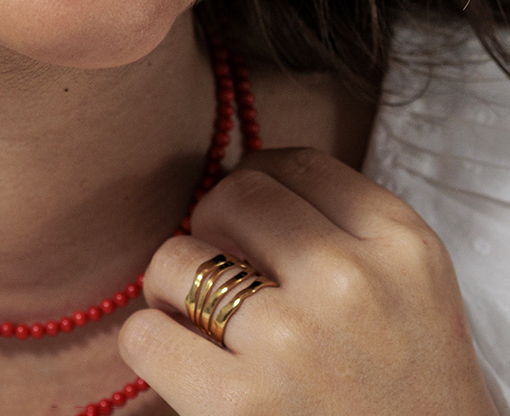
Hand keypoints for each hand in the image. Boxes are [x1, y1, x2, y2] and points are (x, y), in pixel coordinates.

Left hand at [118, 148, 499, 415]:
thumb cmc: (408, 397)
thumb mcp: (409, 292)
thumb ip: (339, 231)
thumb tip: (234, 186)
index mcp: (401, 246)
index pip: (295, 163)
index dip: (258, 184)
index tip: (250, 219)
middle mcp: (349, 281)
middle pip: (233, 194)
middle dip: (213, 227)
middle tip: (222, 271)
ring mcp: (292, 339)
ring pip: (176, 256)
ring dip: (173, 286)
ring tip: (201, 322)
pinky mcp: (238, 404)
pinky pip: (145, 334)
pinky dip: (150, 347)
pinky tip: (184, 365)